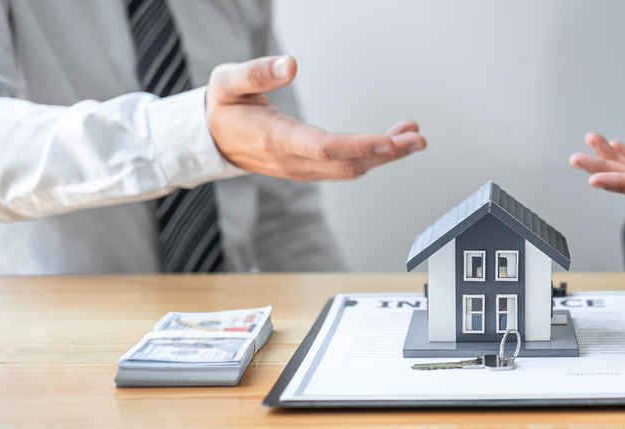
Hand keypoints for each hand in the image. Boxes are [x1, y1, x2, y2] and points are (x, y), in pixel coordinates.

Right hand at [206, 55, 425, 179]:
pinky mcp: (309, 168)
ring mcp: (303, 168)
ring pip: (350, 168)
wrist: (209, 140)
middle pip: (347, 163)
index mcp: (275, 139)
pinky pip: (345, 165)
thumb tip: (289, 64)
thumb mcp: (227, 82)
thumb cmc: (221, 108)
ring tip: (412, 136)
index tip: (388, 140)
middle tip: (416, 138)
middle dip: (386, 153)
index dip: (360, 145)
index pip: (325, 147)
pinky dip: (372, 155)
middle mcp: (293, 160)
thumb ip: (257, 73)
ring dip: (385, 155)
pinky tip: (390, 141)